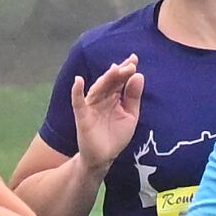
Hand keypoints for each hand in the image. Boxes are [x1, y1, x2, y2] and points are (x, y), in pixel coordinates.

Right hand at [71, 58, 145, 174]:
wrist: (104, 157)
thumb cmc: (116, 135)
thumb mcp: (130, 115)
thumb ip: (133, 97)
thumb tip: (139, 75)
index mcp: (114, 96)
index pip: (120, 80)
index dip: (127, 69)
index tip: (134, 58)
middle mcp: (102, 98)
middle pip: (110, 81)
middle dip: (120, 72)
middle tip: (130, 64)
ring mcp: (91, 106)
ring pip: (98, 88)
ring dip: (106, 78)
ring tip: (115, 69)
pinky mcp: (82, 116)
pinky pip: (78, 102)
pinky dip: (77, 91)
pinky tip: (78, 81)